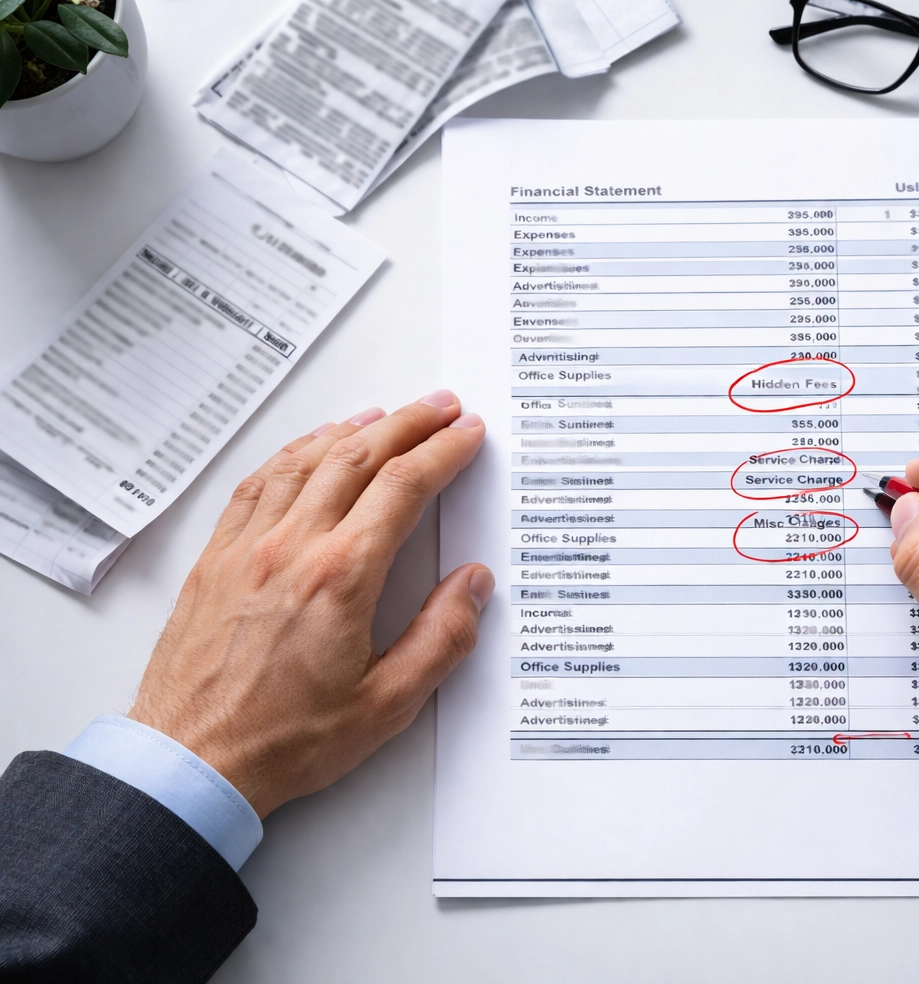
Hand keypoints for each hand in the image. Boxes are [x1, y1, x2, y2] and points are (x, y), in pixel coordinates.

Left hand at [127, 391, 490, 817]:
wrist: (192, 763)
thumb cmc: (284, 742)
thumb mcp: (386, 706)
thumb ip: (440, 639)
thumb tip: (473, 586)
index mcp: (341, 578)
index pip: (403, 488)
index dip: (443, 452)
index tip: (468, 435)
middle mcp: (291, 548)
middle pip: (358, 457)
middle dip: (409, 423)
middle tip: (442, 407)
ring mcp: (246, 548)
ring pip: (306, 461)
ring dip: (353, 430)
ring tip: (387, 414)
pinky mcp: (215, 561)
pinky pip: (256, 485)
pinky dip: (292, 454)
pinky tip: (309, 448)